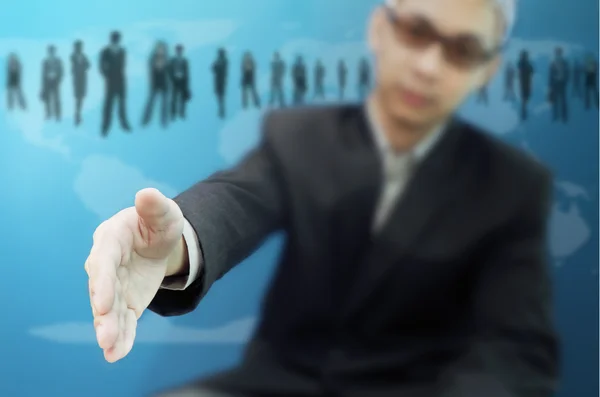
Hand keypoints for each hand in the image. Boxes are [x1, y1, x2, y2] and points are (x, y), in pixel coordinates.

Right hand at [85, 188, 183, 361]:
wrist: (159, 241)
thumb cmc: (158, 223)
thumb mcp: (164, 212)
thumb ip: (155, 206)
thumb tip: (147, 194)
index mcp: (111, 239)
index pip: (103, 261)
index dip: (103, 282)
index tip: (103, 302)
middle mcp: (106, 265)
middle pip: (101, 290)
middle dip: (103, 312)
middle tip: (105, 333)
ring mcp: (114, 286)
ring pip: (109, 310)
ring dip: (109, 329)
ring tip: (110, 349)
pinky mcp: (125, 302)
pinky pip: (122, 321)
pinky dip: (121, 337)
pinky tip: (117, 354)